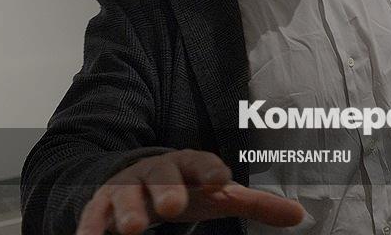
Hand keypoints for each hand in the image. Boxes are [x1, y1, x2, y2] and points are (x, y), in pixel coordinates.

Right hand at [76, 150, 304, 234]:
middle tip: (173, 206)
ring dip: (126, 210)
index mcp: (188, 164)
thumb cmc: (185, 187)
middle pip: (162, 175)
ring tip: (130, 230)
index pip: (202, 163)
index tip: (222, 182)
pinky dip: (90, 226)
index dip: (211, 170)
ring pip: (125, 194)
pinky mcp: (100, 204)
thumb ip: (255, 204)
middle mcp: (157, 171)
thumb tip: (300, 216)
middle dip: (167, 189)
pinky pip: (93, 213)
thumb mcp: (216, 194)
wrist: (135, 177)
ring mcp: (126, 186)